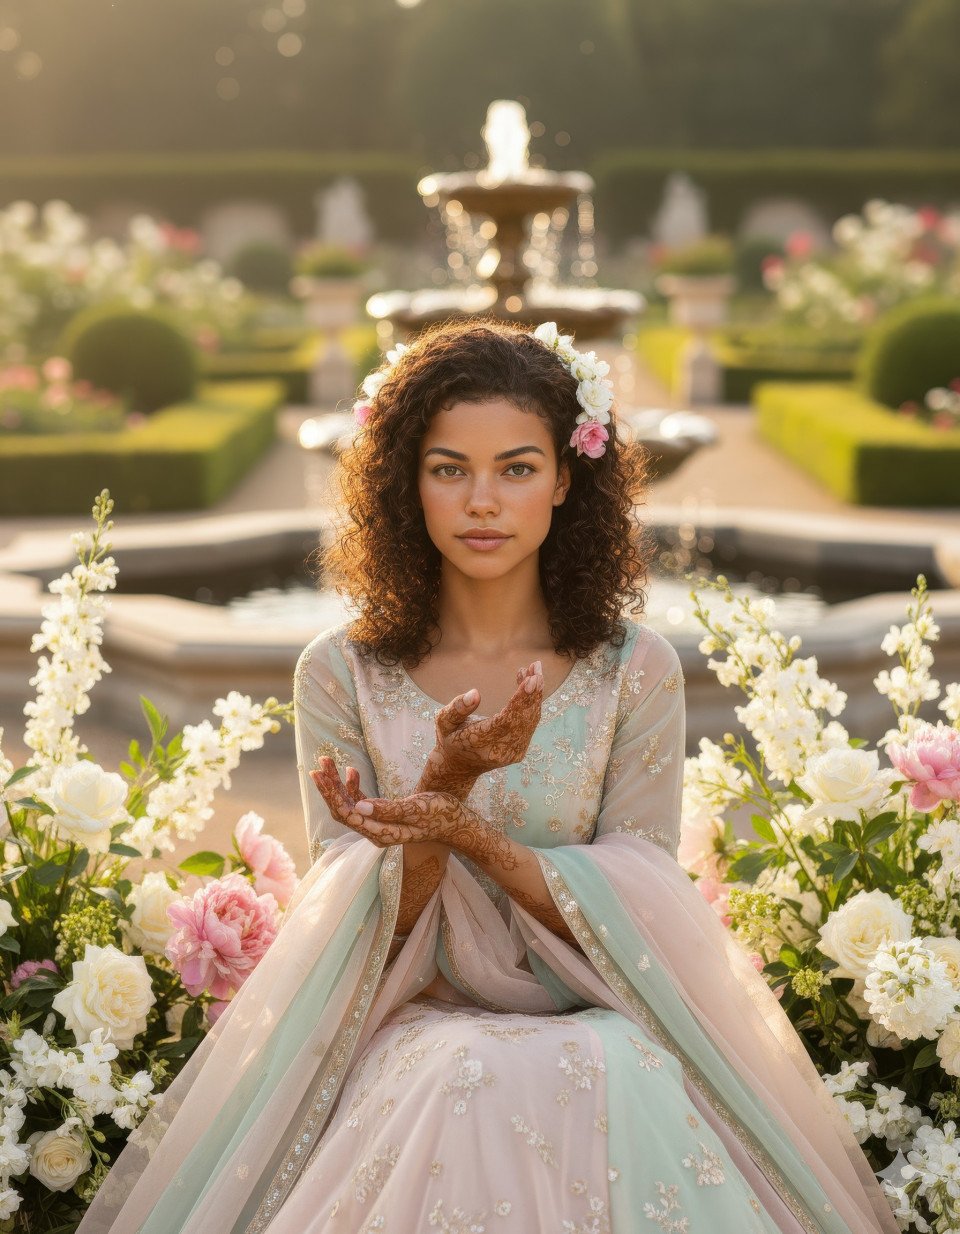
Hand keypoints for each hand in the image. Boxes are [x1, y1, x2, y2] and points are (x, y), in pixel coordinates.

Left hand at [310, 756, 463, 848]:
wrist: (456, 822)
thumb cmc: (440, 814)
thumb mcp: (416, 809)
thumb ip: (388, 809)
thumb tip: (359, 806)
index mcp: (380, 832)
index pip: (346, 813)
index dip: (331, 794)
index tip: (320, 773)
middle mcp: (375, 831)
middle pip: (343, 809)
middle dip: (330, 786)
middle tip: (320, 762)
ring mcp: (378, 824)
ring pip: (349, 804)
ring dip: (338, 784)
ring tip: (328, 761)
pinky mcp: (383, 815)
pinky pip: (360, 802)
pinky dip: (353, 787)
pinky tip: (352, 771)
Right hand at [427, 660, 543, 787]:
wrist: (459, 765)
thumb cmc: (450, 737)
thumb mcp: (444, 721)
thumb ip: (457, 708)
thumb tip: (475, 693)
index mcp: (479, 742)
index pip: (506, 720)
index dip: (521, 700)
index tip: (531, 680)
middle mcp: (500, 750)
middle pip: (523, 719)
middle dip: (533, 693)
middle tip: (537, 667)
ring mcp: (513, 752)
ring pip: (530, 719)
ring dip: (535, 694)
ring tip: (534, 669)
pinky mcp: (519, 749)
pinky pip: (530, 722)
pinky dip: (532, 702)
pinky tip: (529, 681)